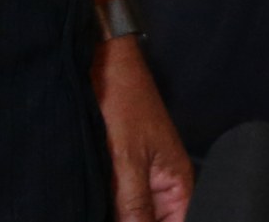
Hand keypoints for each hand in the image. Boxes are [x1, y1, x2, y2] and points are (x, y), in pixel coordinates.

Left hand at [96, 32, 191, 221]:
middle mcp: (163, 185)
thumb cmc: (122, 102)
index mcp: (178, 184)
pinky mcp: (119, 172)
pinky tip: (91, 203)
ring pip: (132, 215)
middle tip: (109, 206)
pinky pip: (117, 202)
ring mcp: (140, 179)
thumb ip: (135, 208)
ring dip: (116, 214)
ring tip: (102, 199)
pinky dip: (106, 206)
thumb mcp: (127, 162)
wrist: (101, 62)